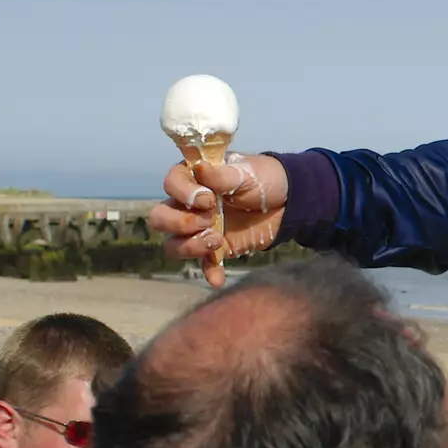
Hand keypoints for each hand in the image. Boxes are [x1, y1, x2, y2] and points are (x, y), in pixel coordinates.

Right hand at [148, 153, 288, 288]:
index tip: (208, 199)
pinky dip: (208, 272)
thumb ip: (222, 175)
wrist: (288, 201)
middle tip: (211, 219)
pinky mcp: (214, 249)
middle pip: (160, 218)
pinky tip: (218, 278)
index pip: (170, 183)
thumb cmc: (264, 179)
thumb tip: (199, 169)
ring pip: (172, 245)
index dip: (183, 193)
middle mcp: (189, 205)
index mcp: (195, 179)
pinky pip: (202, 265)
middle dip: (180, 222)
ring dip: (189, 246)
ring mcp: (199, 229)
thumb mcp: (247, 173)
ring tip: (217, 240)